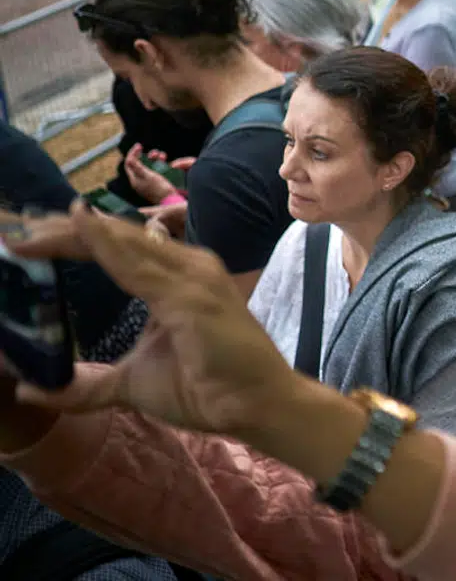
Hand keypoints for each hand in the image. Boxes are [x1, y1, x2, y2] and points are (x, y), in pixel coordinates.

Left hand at [5, 203, 296, 435]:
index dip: (73, 240)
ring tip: (29, 228)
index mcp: (175, 277)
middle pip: (116, 238)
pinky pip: (139, 266)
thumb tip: (29, 391)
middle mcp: (186, 266)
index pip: (116, 249)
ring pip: (123, 244)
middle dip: (63, 231)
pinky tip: (79, 226)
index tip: (26, 237)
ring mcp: (191, 276)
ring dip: (75, 233)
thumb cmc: (205, 388)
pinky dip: (106, 245)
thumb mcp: (132, 384)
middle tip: (14, 226)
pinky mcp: (191, 295)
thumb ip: (86, 384)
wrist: (255, 405)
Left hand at [122, 145, 180, 204]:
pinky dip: (159, 164)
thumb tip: (128, 158)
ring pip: (148, 165)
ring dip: (154, 159)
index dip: (132, 153)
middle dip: (145, 155)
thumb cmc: (159, 189)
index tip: (139, 146)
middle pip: (139, 163)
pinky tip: (166, 163)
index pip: (129, 163)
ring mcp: (148, 182)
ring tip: (162, 157)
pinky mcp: (157, 182)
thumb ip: (137, 167)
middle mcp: (140, 180)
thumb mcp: (147, 176)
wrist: (171, 201)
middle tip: (153, 153)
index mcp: (135, 179)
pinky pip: (155, 169)